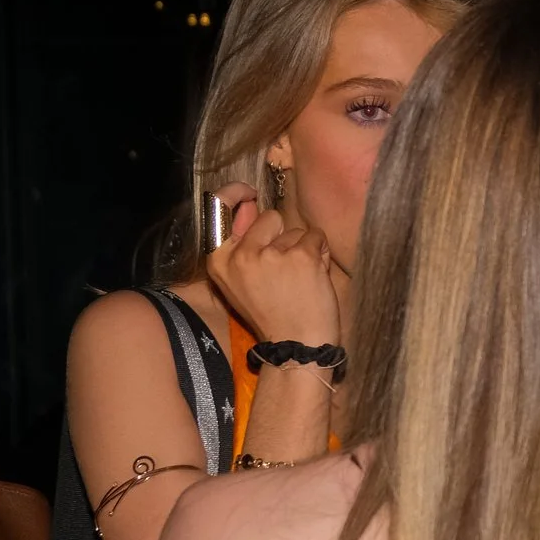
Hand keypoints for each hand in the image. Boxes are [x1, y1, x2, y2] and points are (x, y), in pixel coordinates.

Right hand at [202, 181, 340, 346]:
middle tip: (284, 272)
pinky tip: (314, 279)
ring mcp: (270, 256)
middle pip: (269, 218)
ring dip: (304, 251)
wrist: (297, 347)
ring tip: (300, 282)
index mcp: (219, 262)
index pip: (219, 209)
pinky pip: (316, 237)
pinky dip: (321, 253)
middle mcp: (240, 256)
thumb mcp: (244, 282)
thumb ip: (244, 244)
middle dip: (283, 237)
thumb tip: (248, 203)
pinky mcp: (300, 257)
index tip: (247, 192)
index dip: (234, 194)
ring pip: (295, 231)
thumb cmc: (274, 315)